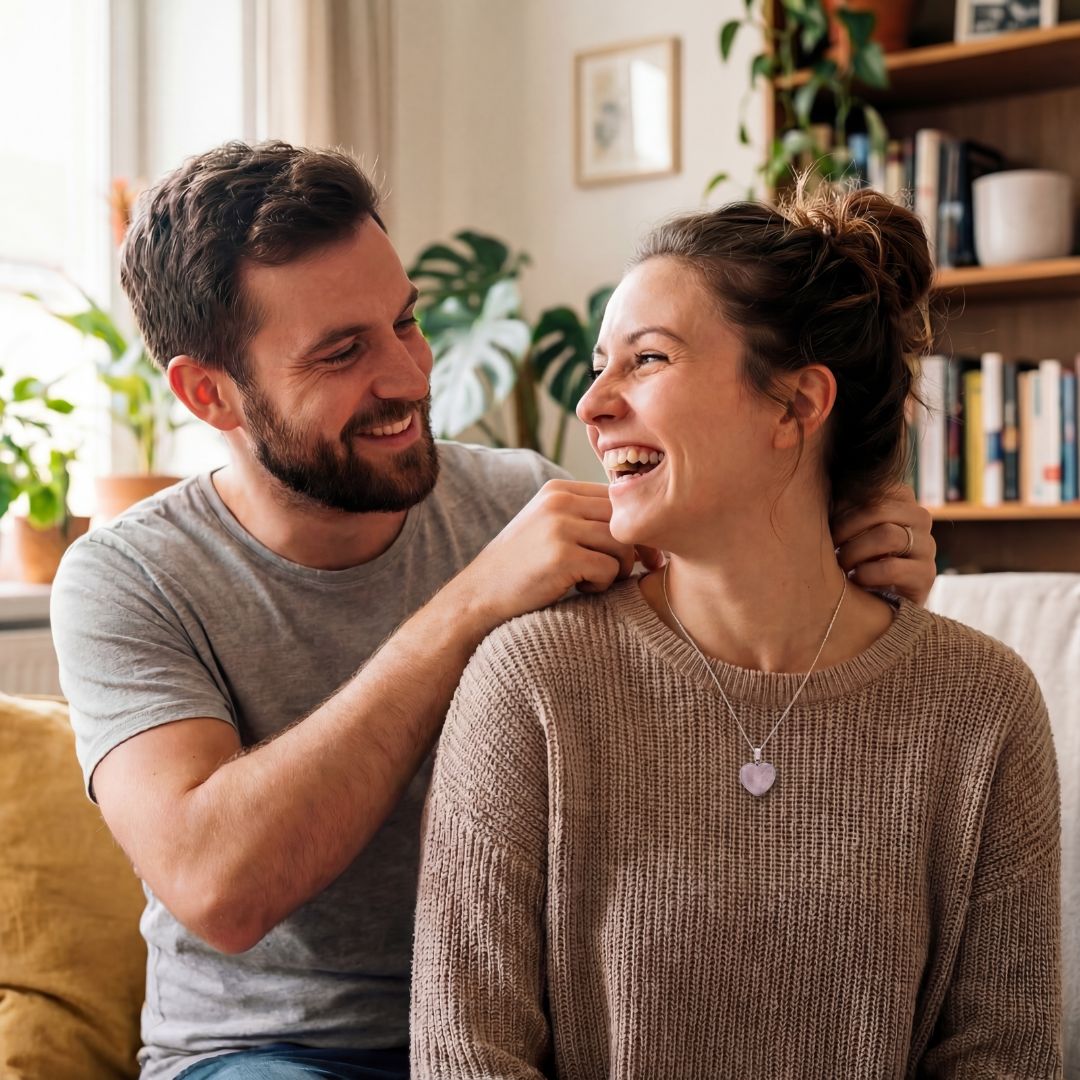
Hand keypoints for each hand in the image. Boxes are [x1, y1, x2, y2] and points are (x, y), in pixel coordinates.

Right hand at [453, 480, 636, 628]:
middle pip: (624, 519)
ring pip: (622, 544)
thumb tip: (640, 521)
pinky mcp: (561, 557)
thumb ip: (583, 515)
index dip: (633, 527)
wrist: (479, 595)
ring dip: (616, 569)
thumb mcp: (547, 525)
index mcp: (558, 490)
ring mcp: (559, 527)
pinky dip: (601, 584)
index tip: (639, 553)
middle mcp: (559, 501)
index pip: (617, 499)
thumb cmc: (521, 567)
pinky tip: (577, 587)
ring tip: (591, 579)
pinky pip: (609, 569)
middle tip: (624, 572)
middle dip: (634, 549)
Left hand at [831, 485, 935, 605]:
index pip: (873, 486)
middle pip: (878, 507)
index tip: (828, 522)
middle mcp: (919, 518)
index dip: (843, 504)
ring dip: (854, 552)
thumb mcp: (846, 526)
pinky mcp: (926, 575)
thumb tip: (818, 489)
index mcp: (900, 498)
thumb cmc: (854, 555)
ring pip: (887, 535)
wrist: (875, 600)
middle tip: (830, 545)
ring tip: (841, 564)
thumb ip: (839, 505)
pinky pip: (892, 567)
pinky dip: (866, 574)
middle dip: (846, 527)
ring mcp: (927, 546)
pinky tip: (855, 579)